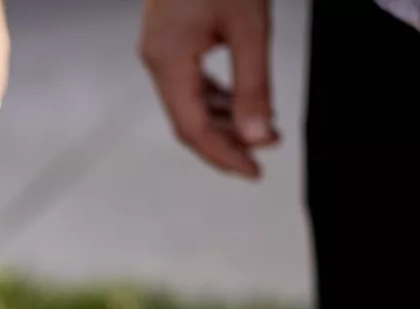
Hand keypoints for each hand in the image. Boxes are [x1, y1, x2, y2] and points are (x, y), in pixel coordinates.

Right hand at [138, 0, 276, 178]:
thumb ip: (253, 85)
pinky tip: (241, 103)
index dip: (224, 156)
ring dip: (225, 122)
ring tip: (262, 131)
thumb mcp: (249, 25)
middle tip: (263, 157)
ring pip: (189, 103)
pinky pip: (189, 81)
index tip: (255, 171)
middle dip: (226, 144)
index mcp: (167, 59)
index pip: (192, 128)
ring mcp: (159, 48)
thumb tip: (257, 138)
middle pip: (188, 121)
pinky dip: (217, 98)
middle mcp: (156, 58)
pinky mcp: (169, 37)